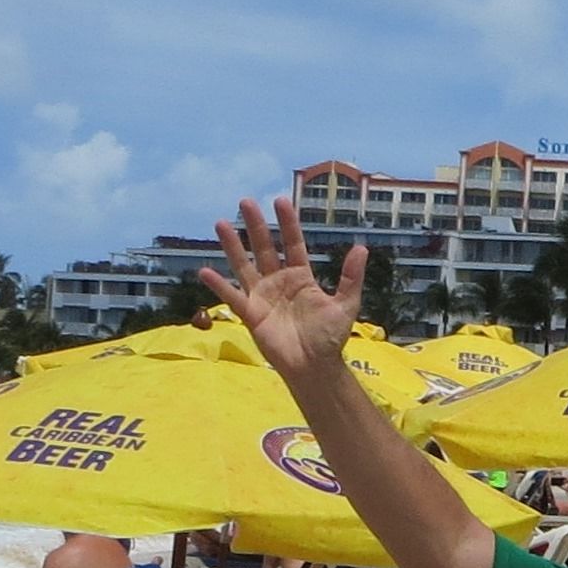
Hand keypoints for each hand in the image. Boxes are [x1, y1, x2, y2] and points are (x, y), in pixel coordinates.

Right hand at [200, 200, 364, 381]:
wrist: (315, 366)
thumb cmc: (330, 337)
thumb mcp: (345, 304)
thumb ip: (350, 277)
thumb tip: (361, 248)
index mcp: (301, 277)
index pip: (292, 244)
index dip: (287, 224)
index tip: (280, 201)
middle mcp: (278, 281)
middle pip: (264, 248)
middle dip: (256, 226)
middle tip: (245, 201)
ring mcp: (262, 296)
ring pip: (244, 265)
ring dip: (233, 246)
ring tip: (221, 224)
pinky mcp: (251, 313)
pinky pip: (233, 296)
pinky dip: (219, 285)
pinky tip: (206, 271)